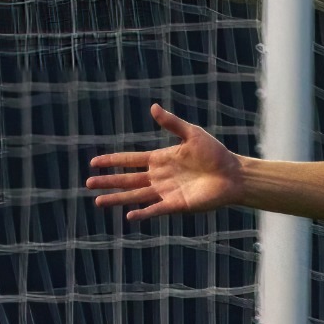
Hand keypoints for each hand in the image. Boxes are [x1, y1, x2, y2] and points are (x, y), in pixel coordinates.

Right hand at [86, 104, 243, 220]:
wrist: (234, 174)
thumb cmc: (216, 153)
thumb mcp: (192, 134)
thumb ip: (171, 123)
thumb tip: (153, 107)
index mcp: (161, 159)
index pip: (130, 160)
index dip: (112, 161)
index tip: (94, 162)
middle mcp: (160, 177)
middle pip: (128, 180)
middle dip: (108, 181)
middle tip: (88, 183)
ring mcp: (167, 192)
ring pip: (136, 196)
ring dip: (117, 199)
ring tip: (98, 202)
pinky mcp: (177, 204)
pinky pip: (156, 209)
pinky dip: (143, 212)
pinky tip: (129, 216)